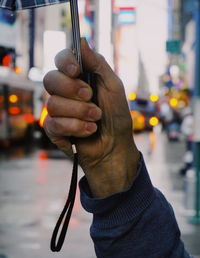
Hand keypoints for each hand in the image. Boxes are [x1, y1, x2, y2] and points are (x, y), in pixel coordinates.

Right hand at [43, 38, 139, 197]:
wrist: (116, 146)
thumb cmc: (116, 116)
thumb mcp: (113, 87)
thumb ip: (98, 64)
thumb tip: (82, 40)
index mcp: (78, 78)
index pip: (61, 60)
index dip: (64, 61)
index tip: (76, 70)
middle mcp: (64, 92)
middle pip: (50, 79)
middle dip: (72, 90)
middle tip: (90, 97)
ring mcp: (58, 111)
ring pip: (52, 104)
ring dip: (79, 112)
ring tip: (96, 119)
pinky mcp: (54, 130)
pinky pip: (54, 124)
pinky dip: (75, 127)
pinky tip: (88, 131)